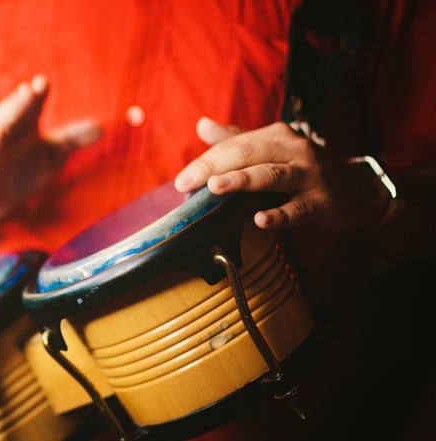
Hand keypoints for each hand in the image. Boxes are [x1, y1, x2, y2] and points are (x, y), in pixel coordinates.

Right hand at [0, 74, 100, 222]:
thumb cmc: (23, 167)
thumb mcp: (52, 153)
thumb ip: (73, 139)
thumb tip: (102, 128)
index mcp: (20, 127)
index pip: (28, 107)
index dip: (35, 96)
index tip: (42, 83)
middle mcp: (0, 140)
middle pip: (6, 120)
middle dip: (14, 108)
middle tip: (24, 95)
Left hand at [174, 117, 389, 236]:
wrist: (355, 191)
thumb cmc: (303, 170)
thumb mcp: (272, 150)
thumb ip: (236, 140)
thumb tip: (202, 124)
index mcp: (278, 136)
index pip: (236, 145)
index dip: (206, 161)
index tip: (182, 180)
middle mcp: (296, 150)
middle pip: (250, 155)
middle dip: (215, 168)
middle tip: (188, 183)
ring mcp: (312, 176)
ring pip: (273, 176)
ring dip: (243, 181)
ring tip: (216, 188)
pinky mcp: (324, 202)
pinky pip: (298, 209)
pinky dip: (280, 215)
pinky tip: (260, 220)